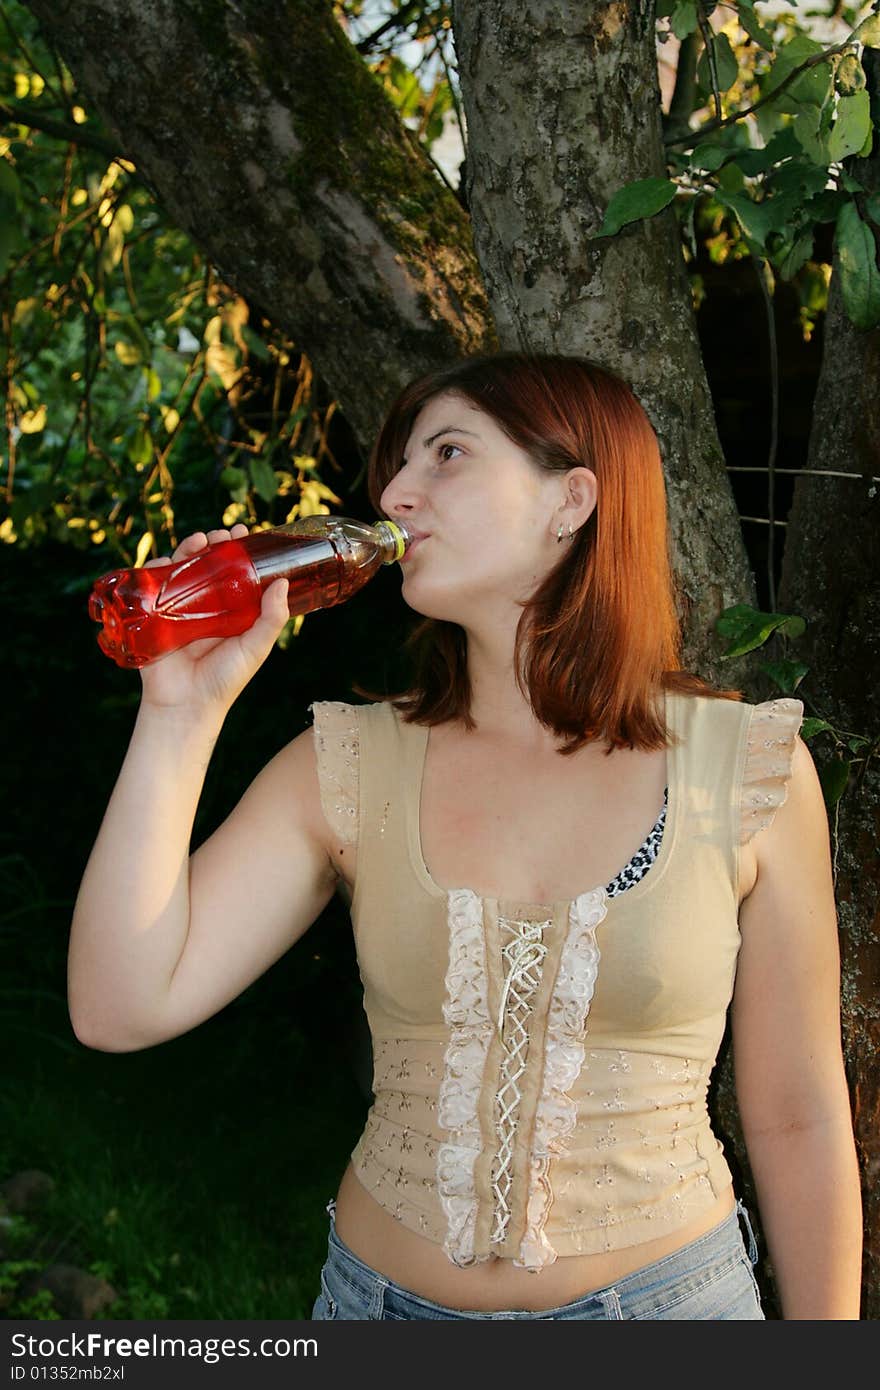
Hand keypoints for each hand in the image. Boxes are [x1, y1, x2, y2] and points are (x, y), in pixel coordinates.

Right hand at [137, 524, 289, 720]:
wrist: (186, 705)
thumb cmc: (225, 680)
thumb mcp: (256, 648)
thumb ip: (271, 619)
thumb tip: (282, 583)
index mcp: (230, 611)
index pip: (233, 572)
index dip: (237, 552)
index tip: (244, 533)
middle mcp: (204, 606)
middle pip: (205, 564)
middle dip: (212, 544)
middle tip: (221, 535)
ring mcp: (178, 609)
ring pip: (180, 569)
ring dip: (187, 549)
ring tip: (199, 541)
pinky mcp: (154, 615)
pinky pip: (152, 586)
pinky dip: (157, 568)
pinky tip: (167, 560)